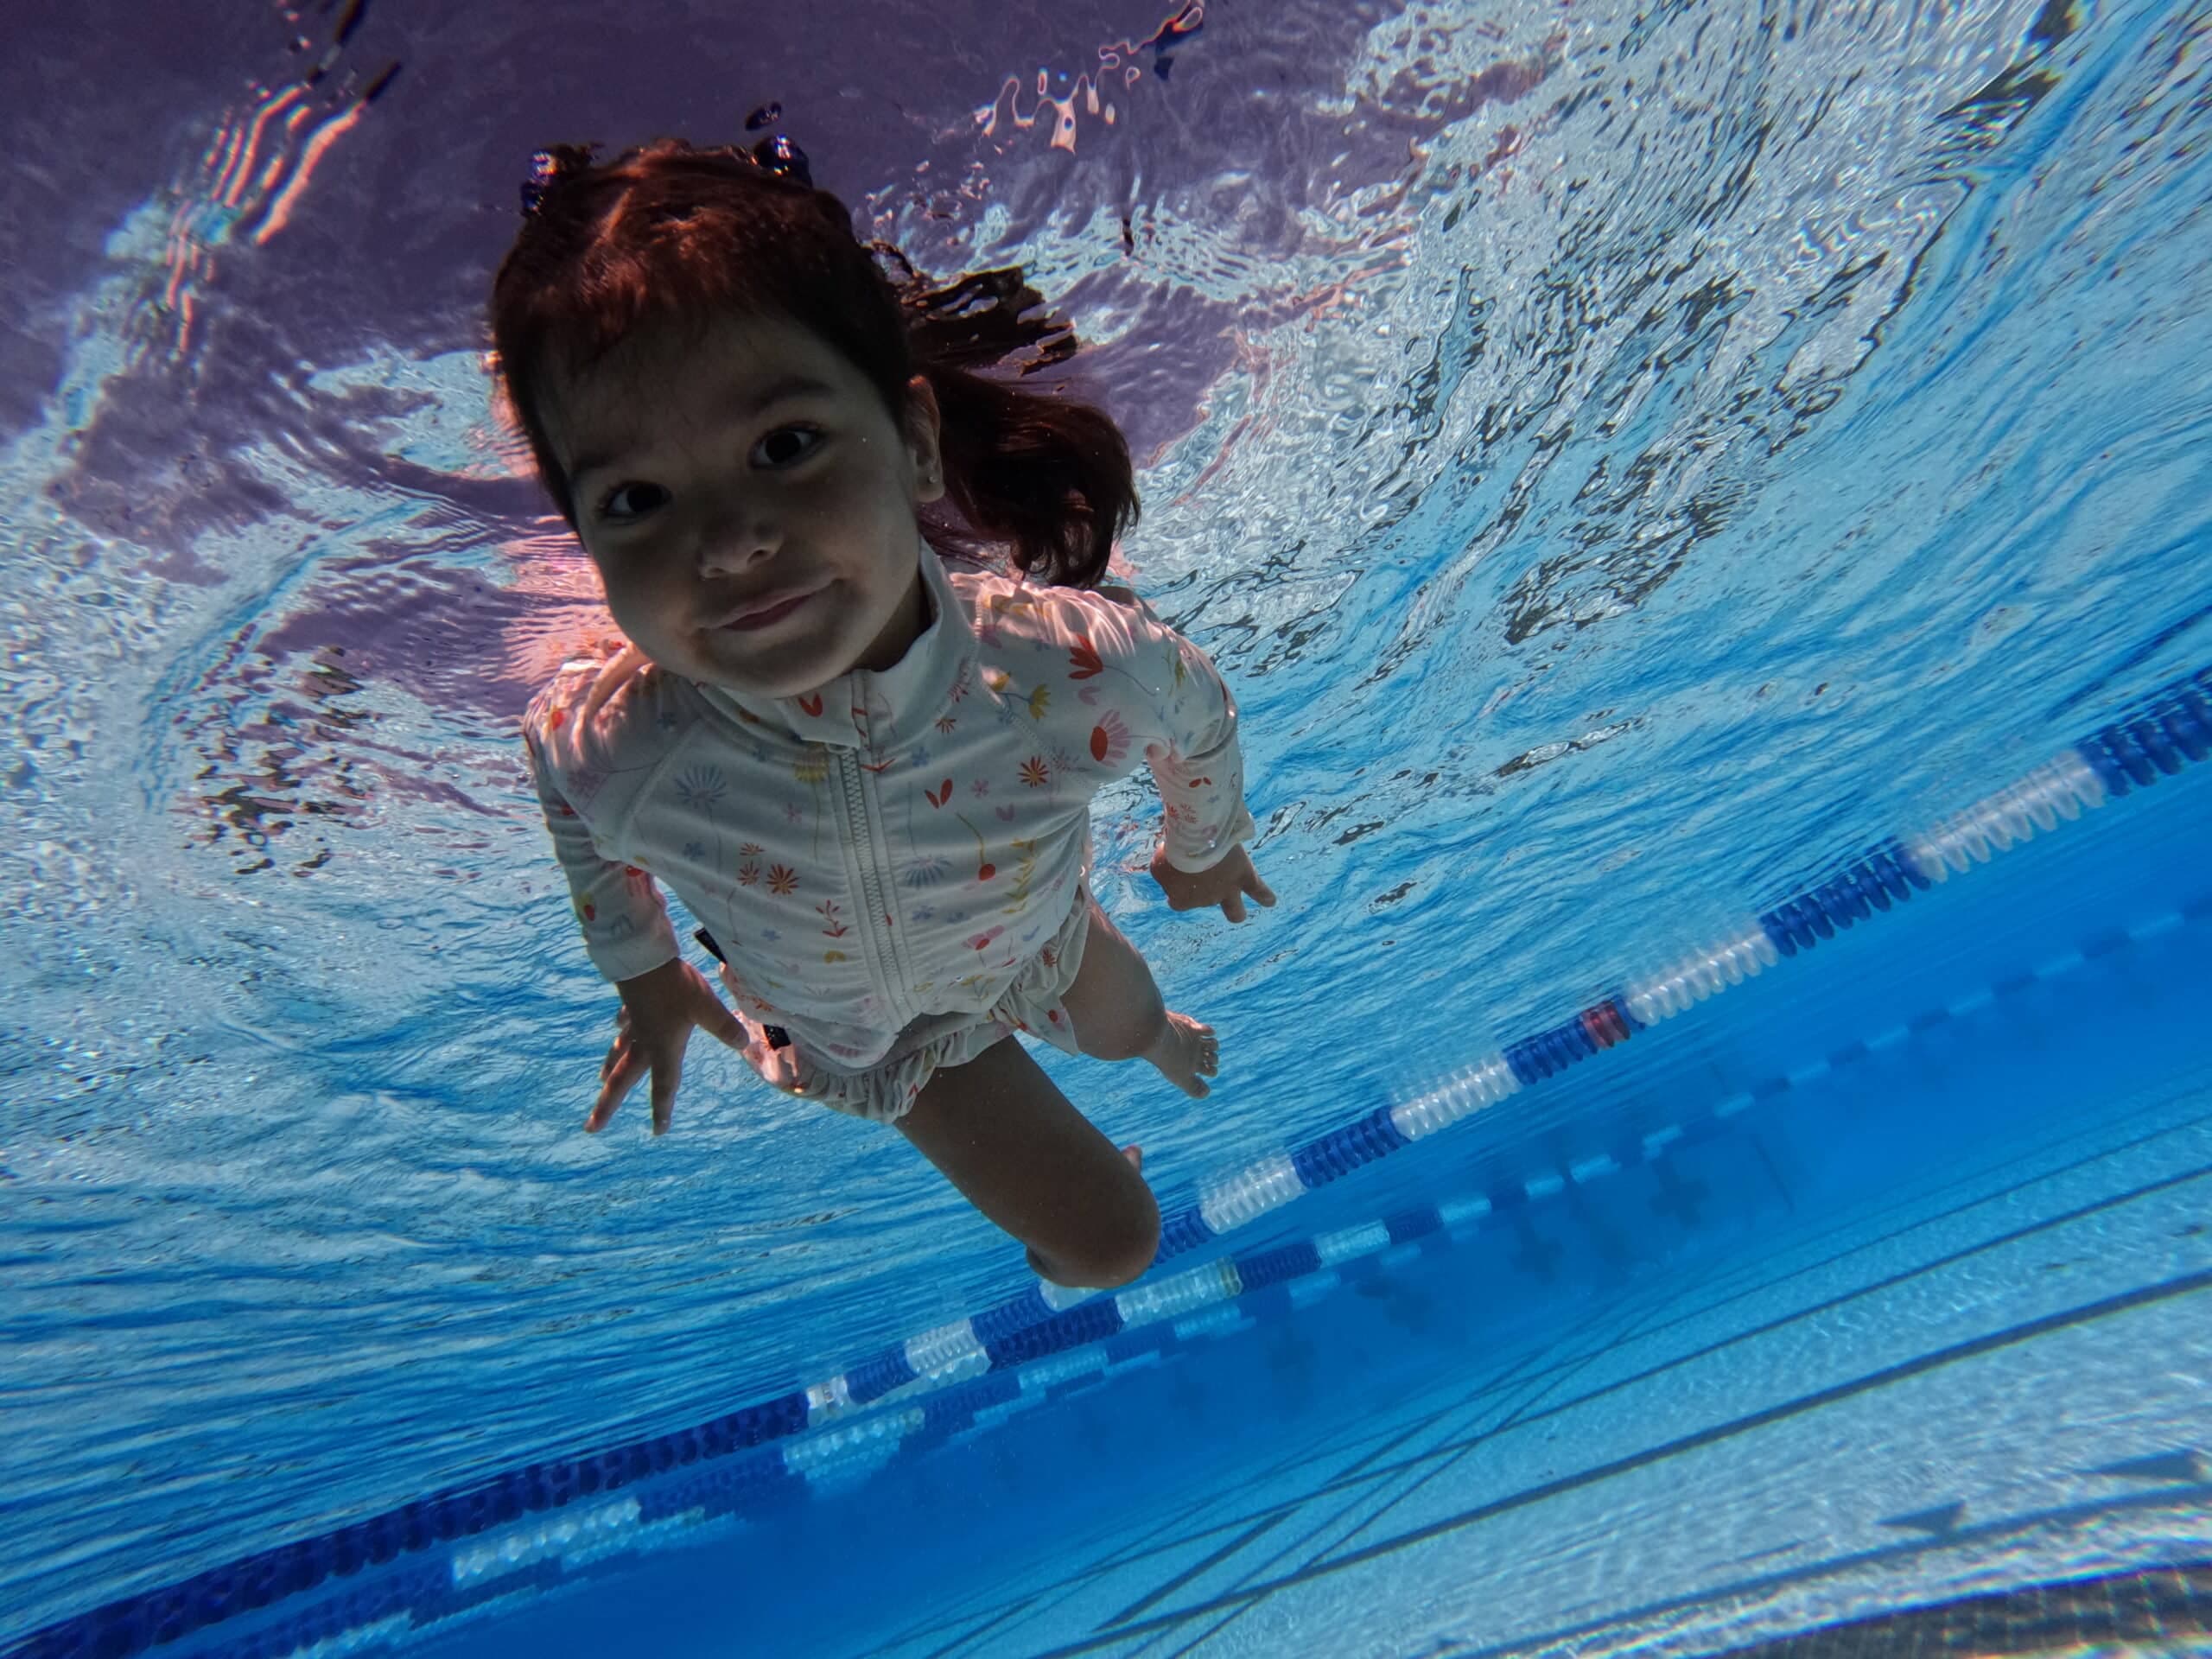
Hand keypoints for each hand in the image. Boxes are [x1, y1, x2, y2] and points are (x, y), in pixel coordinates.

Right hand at [592, 957, 753, 1135]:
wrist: (642, 957)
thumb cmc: (674, 986)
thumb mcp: (705, 1006)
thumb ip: (724, 1027)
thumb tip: (743, 1043)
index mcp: (662, 1049)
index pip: (664, 1086)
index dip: (662, 1110)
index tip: (658, 1132)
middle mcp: (644, 1042)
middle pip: (623, 1080)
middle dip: (608, 1105)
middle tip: (592, 1127)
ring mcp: (634, 1024)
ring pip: (619, 1053)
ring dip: (611, 1070)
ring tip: (602, 1081)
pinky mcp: (631, 1004)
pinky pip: (625, 1023)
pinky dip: (622, 1029)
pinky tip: (619, 1026)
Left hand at [1148, 843, 1276, 922]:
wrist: (1195, 842)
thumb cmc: (1172, 853)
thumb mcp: (1158, 865)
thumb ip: (1164, 874)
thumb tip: (1170, 873)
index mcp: (1182, 901)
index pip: (1178, 902)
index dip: (1176, 891)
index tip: (1176, 876)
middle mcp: (1206, 901)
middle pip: (1204, 903)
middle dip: (1202, 897)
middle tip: (1200, 884)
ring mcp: (1227, 892)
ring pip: (1236, 912)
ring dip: (1236, 911)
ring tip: (1238, 913)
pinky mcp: (1245, 877)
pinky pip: (1259, 891)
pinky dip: (1265, 896)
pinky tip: (1269, 901)